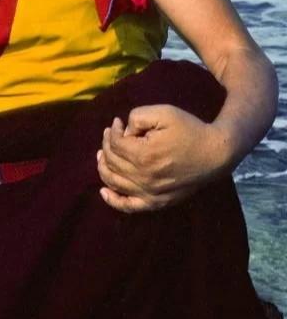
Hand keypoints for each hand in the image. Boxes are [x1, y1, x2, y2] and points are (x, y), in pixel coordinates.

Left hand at [96, 104, 228, 212]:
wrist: (215, 153)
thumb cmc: (190, 130)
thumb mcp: (164, 113)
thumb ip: (137, 117)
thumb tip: (123, 132)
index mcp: (143, 155)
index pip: (114, 143)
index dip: (112, 130)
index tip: (118, 122)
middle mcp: (144, 177)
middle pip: (111, 161)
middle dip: (107, 144)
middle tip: (111, 134)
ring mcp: (149, 193)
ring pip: (113, 182)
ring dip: (103, 166)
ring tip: (104, 154)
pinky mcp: (156, 202)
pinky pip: (128, 206)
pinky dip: (113, 200)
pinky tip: (104, 191)